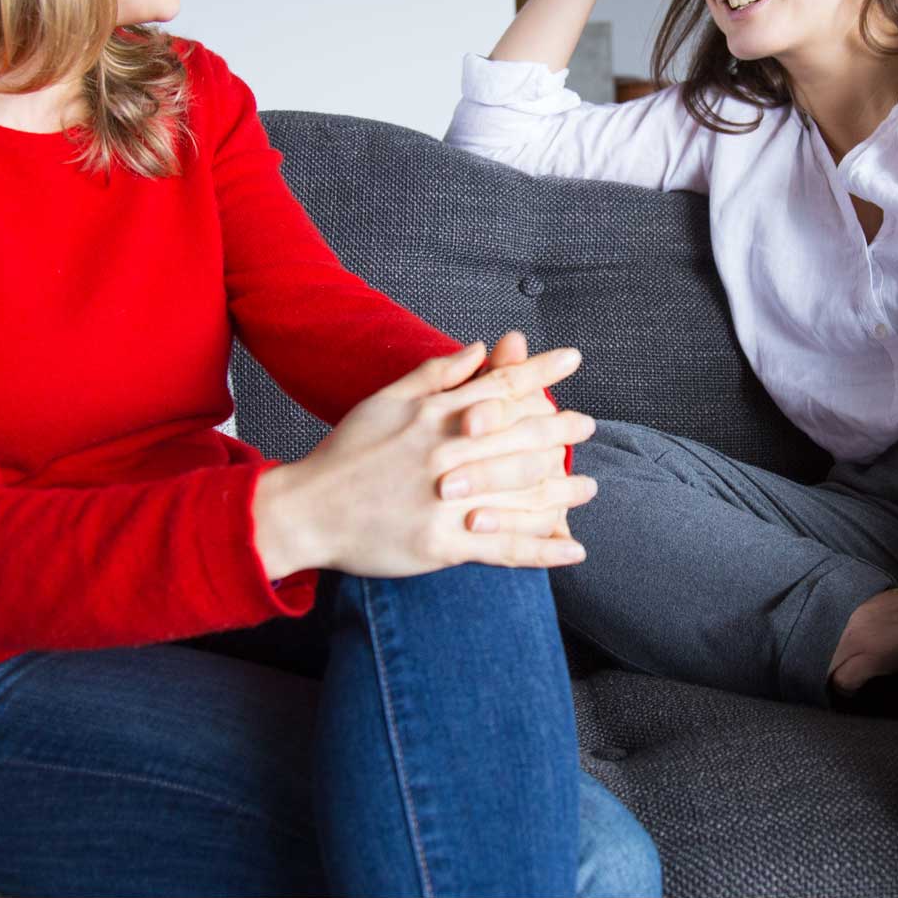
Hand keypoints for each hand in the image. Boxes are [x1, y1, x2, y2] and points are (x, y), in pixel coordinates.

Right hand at [253, 341, 596, 578]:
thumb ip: (436, 374)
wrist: (306, 510)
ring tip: (591, 487)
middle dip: (559, 429)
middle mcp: (448, 454)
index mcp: (435, 415)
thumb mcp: (385, 399)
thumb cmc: (345, 452)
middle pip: (518, 436)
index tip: (572, 359)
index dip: (539, 372)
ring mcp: (448, 501)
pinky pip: (504, 548)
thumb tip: (480, 347)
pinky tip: (573, 549)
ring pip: (519, 493)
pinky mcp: (443, 543)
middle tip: (588, 424)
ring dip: (560, 491)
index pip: (499, 387)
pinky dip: (543, 550)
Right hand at [827, 579, 897, 694]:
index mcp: (870, 656)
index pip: (840, 680)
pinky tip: (858, 642)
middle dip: (834, 674)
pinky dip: (845, 640)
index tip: (854, 691)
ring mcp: (853, 618)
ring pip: (831, 644)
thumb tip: (861, 683)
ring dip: (837, 656)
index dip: (845, 691)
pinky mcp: (857, 608)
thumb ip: (876, 675)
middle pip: (829, 663)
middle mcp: (855, 636)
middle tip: (847, 678)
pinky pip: (842, 629)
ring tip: (851, 659)